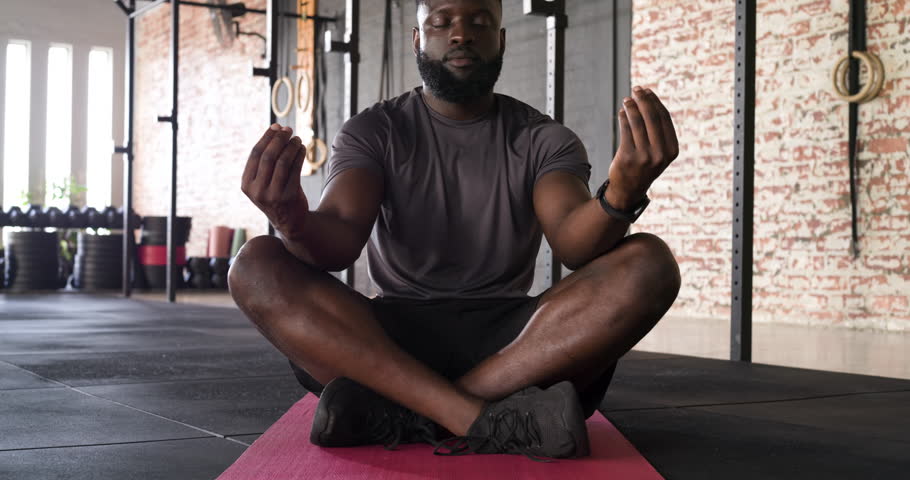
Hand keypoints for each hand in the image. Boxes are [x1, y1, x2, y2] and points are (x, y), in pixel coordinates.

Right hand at [241, 124, 308, 237]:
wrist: (290, 222)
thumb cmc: (276, 195)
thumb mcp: (263, 181)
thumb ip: (266, 159)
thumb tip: (276, 128)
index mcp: (246, 185)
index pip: (255, 154)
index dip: (267, 138)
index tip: (276, 126)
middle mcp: (257, 190)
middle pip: (268, 156)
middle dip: (279, 139)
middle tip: (288, 129)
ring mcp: (273, 195)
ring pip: (283, 162)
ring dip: (291, 147)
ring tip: (297, 139)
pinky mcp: (289, 196)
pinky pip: (295, 170)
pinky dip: (299, 156)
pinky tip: (302, 149)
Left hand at [606, 86, 678, 209]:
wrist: (629, 190)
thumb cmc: (644, 165)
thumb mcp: (658, 151)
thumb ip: (657, 130)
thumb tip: (647, 99)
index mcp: (671, 150)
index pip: (664, 118)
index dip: (655, 102)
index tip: (647, 91)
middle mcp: (660, 154)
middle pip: (651, 118)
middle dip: (643, 100)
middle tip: (636, 89)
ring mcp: (643, 156)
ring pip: (637, 122)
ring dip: (631, 107)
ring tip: (627, 99)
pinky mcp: (627, 157)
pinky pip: (625, 131)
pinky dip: (623, 118)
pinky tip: (622, 112)